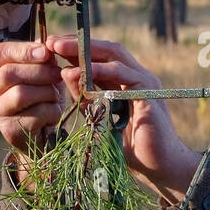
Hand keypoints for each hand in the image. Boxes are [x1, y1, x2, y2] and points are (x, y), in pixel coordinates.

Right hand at [0, 41, 67, 170]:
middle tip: (58, 75)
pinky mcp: (8, 131)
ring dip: (46, 93)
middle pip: (10, 74)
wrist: (44, 137)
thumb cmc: (43, 101)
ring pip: (21, 94)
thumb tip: (47, 44)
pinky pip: (33, 116)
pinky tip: (54, 115)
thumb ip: (43, 60)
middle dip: (40, 72)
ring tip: (56, 97)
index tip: (45, 52)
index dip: (24, 50)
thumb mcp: (45, 76)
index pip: (0, 53)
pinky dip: (51, 112)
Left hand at [46, 34, 199, 202]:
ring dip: (85, 51)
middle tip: (52, 41)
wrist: (158, 167)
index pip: (102, 56)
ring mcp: (145, 82)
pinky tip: (79, 70)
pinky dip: (100, 70)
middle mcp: (138, 77)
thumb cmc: (130, 146)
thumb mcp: (98, 116)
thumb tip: (64, 72)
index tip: (51, 46)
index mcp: (128, 81)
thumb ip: (84, 96)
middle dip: (78, 43)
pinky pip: (123, 75)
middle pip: (108, 49)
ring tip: (60, 49)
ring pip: (115, 55)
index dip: (77, 48)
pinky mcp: (149, 93)